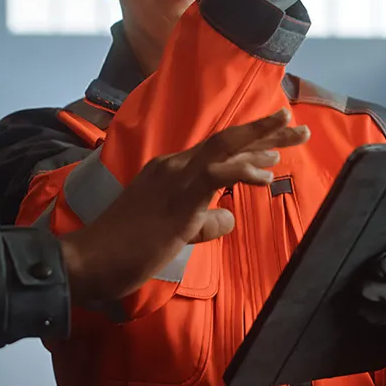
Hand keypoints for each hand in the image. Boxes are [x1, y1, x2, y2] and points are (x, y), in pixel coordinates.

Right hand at [61, 109, 310, 305]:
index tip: (275, 143)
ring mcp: (175, 178)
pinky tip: (266, 175)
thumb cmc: (123, 249)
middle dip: (264, 132)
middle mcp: (173, 166)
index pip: (215, 151)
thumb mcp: (173, 234)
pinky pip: (216, 175)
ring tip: (295, 133)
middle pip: (226, 142)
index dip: (248, 145)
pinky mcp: (178, 198)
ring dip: (263, 140)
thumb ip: (202, 222)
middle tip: (296, 126)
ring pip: (225, 149)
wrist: (88, 259)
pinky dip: (244, 170)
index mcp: (168, 170)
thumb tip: (229, 217)